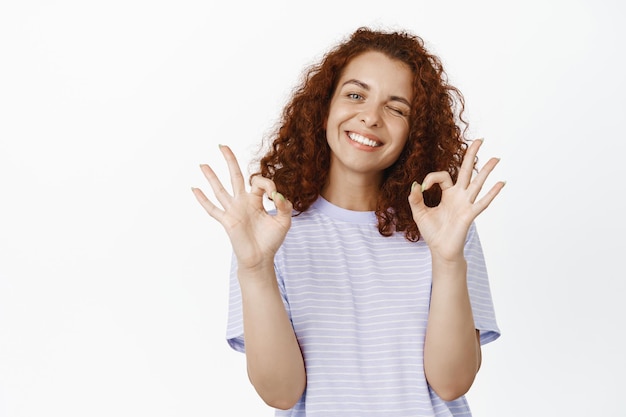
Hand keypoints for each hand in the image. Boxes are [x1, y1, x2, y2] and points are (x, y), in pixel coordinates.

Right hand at [191, 145, 292, 270]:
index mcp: (257, 200)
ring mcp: (233, 211)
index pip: (258, 182)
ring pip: (220, 189)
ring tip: (203, 164)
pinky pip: (213, 209)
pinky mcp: (227, 221)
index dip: (267, 184)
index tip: (273, 195)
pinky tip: (194, 189)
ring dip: (211, 177)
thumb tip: (277, 194)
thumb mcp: (284, 221)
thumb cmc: (272, 240)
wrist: (261, 259)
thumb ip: (284, 206)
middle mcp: (243, 202)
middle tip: (222, 146)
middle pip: (235, 176)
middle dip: (230, 160)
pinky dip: (203, 200)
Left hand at [408, 139, 503, 260]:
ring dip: (486, 171)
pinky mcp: (469, 214)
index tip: (422, 189)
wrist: (440, 249)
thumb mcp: (419, 213)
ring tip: (496, 158)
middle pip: (466, 171)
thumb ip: (415, 199)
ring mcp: (466, 204)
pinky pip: (482, 202)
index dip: (430, 178)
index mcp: (447, 194)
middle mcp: (459, 196)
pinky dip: (492, 193)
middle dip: (472, 155)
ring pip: (477, 183)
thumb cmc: (432, 232)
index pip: (442, 176)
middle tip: (480, 140)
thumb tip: (415, 185)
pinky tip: (501, 183)